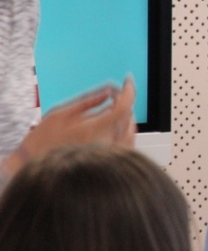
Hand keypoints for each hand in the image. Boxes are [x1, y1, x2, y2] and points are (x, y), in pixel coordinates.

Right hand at [4, 76, 136, 176]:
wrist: (35, 169)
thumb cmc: (42, 143)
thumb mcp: (61, 114)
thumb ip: (88, 101)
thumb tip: (108, 91)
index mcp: (95, 130)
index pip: (123, 107)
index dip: (128, 91)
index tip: (128, 81)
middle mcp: (106, 143)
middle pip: (128, 116)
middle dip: (124, 102)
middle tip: (114, 94)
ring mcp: (109, 155)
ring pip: (130, 129)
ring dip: (125, 116)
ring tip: (111, 109)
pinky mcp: (109, 163)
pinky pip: (127, 143)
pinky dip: (125, 131)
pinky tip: (113, 126)